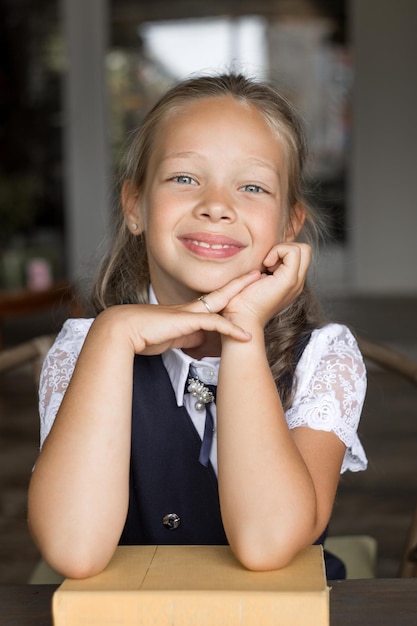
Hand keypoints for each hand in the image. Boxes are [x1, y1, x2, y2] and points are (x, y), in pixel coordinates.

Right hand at [94, 270, 261, 354]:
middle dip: (240, 283)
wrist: (123, 330)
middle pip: (221, 292)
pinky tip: (245, 336)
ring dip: (241, 296)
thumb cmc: (142, 334)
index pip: (212, 300)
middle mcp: (190, 308)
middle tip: (257, 273)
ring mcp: (189, 313)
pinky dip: (231, 330)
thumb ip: (188, 336)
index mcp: (186, 312)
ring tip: (259, 286)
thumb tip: (203, 338)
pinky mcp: (187, 322)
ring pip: (221, 302)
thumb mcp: (171, 337)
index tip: (242, 288)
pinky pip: (214, 324)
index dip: (228, 293)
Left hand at [222, 242, 310, 327]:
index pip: (299, 255)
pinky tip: (265, 266)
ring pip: (303, 249)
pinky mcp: (289, 280)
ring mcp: (296, 282)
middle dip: (285, 248)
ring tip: (267, 266)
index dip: (283, 252)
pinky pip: (293, 252)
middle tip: (268, 263)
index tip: (265, 265)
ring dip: (282, 250)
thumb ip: (265, 269)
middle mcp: (297, 283)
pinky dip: (278, 251)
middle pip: (305, 250)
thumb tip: (264, 257)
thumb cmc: (241, 302)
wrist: (241, 318)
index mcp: (290, 283)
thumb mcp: (256, 281)